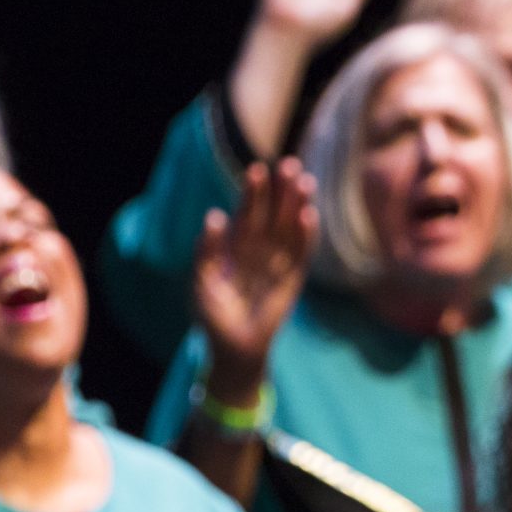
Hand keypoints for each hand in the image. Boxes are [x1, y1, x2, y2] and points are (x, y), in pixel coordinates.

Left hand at [195, 158, 315, 390]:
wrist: (234, 348)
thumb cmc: (214, 316)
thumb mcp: (202, 281)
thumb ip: (208, 251)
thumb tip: (214, 216)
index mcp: (235, 247)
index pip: (247, 214)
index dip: (253, 193)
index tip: (257, 170)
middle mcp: (259, 251)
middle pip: (273, 215)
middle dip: (281, 191)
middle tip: (289, 164)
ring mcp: (277, 265)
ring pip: (289, 229)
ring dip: (298, 207)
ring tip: (306, 182)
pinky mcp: (292, 281)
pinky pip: (301, 255)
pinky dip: (306, 237)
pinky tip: (309, 216)